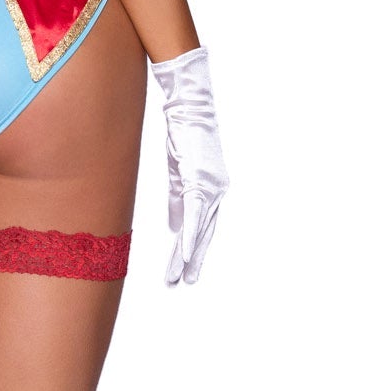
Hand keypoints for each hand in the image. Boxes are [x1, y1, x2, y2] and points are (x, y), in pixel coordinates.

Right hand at [150, 47, 228, 286]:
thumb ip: (178, 199)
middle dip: (194, 259)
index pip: (202, 224)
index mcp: (211, 188)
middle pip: (204, 233)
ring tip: (180, 278)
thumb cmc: (184, 133)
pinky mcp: (199, 183)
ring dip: (188, 256)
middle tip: (186, 282)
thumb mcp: (180, 170)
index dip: (195, 246)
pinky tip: (182, 255)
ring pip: (199, 231)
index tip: (187, 266)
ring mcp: (210, 188)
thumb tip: (175, 225)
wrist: (189, 108)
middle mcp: (215, 191)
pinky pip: (193, 218)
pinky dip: (188, 238)